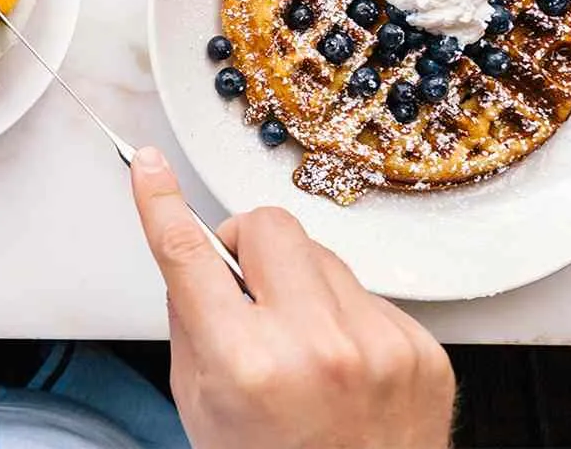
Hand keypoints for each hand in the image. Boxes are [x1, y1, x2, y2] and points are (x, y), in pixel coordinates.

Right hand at [131, 147, 454, 448]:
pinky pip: (368, 294)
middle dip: (248, 246)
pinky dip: (347, 318)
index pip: (189, 253)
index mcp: (246, 363)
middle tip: (246, 289)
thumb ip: (193, 322)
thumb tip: (194, 255)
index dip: (160, 201)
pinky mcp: (420, 350)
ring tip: (303, 346)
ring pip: (322, 255)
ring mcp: (378, 346)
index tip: (150, 166)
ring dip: (301, 284)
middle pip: (268, 226)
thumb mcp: (200, 403)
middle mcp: (316, 347)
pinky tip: (344, 366)